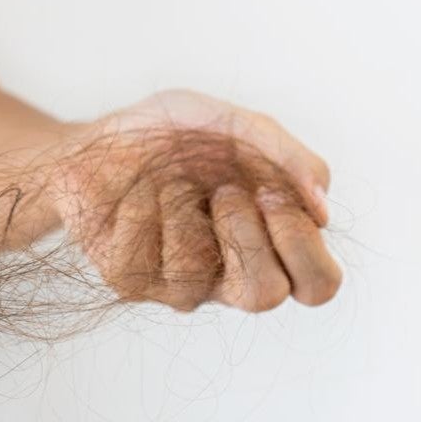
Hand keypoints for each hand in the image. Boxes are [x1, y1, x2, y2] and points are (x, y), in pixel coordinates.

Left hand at [52, 90, 341, 312]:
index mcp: (271, 243)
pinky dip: (138, 208)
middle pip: (263, 296)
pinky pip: (139, 258)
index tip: (269, 192)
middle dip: (245, 235)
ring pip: (194, 272)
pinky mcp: (129, 280)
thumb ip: (289, 158)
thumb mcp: (237, 125)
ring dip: (180, 207)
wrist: (97, 135)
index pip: (318, 284)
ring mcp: (177, 283)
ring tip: (168, 179)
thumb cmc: (175, 135)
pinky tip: (134, 195)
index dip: (301, 244)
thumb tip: (323, 206)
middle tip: (224, 192)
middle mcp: (229, 274)